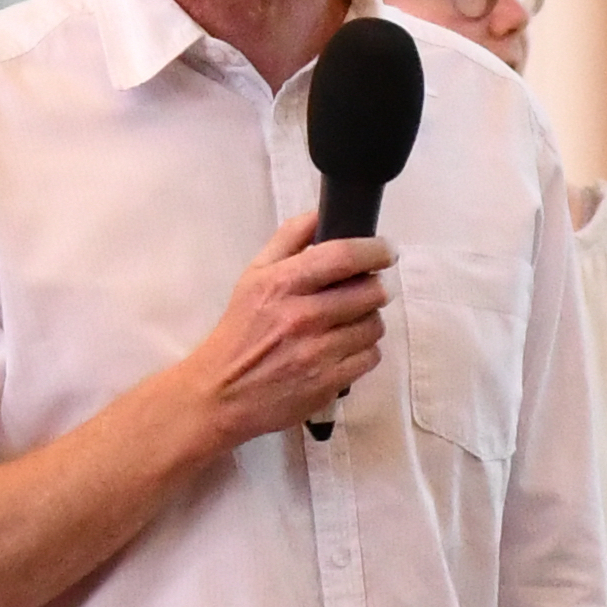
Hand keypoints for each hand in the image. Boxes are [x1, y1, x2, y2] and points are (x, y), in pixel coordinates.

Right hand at [179, 213, 393, 449]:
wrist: (221, 393)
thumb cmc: (240, 331)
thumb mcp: (253, 276)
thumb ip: (288, 239)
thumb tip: (322, 213)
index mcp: (282, 283)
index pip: (344, 256)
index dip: (375, 250)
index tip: (385, 251)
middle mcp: (303, 316)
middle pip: (369, 291)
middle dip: (373, 288)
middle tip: (363, 291)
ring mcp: (318, 352)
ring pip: (374, 325)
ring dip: (368, 321)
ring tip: (349, 323)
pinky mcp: (329, 382)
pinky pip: (370, 357)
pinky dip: (363, 351)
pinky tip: (343, 349)